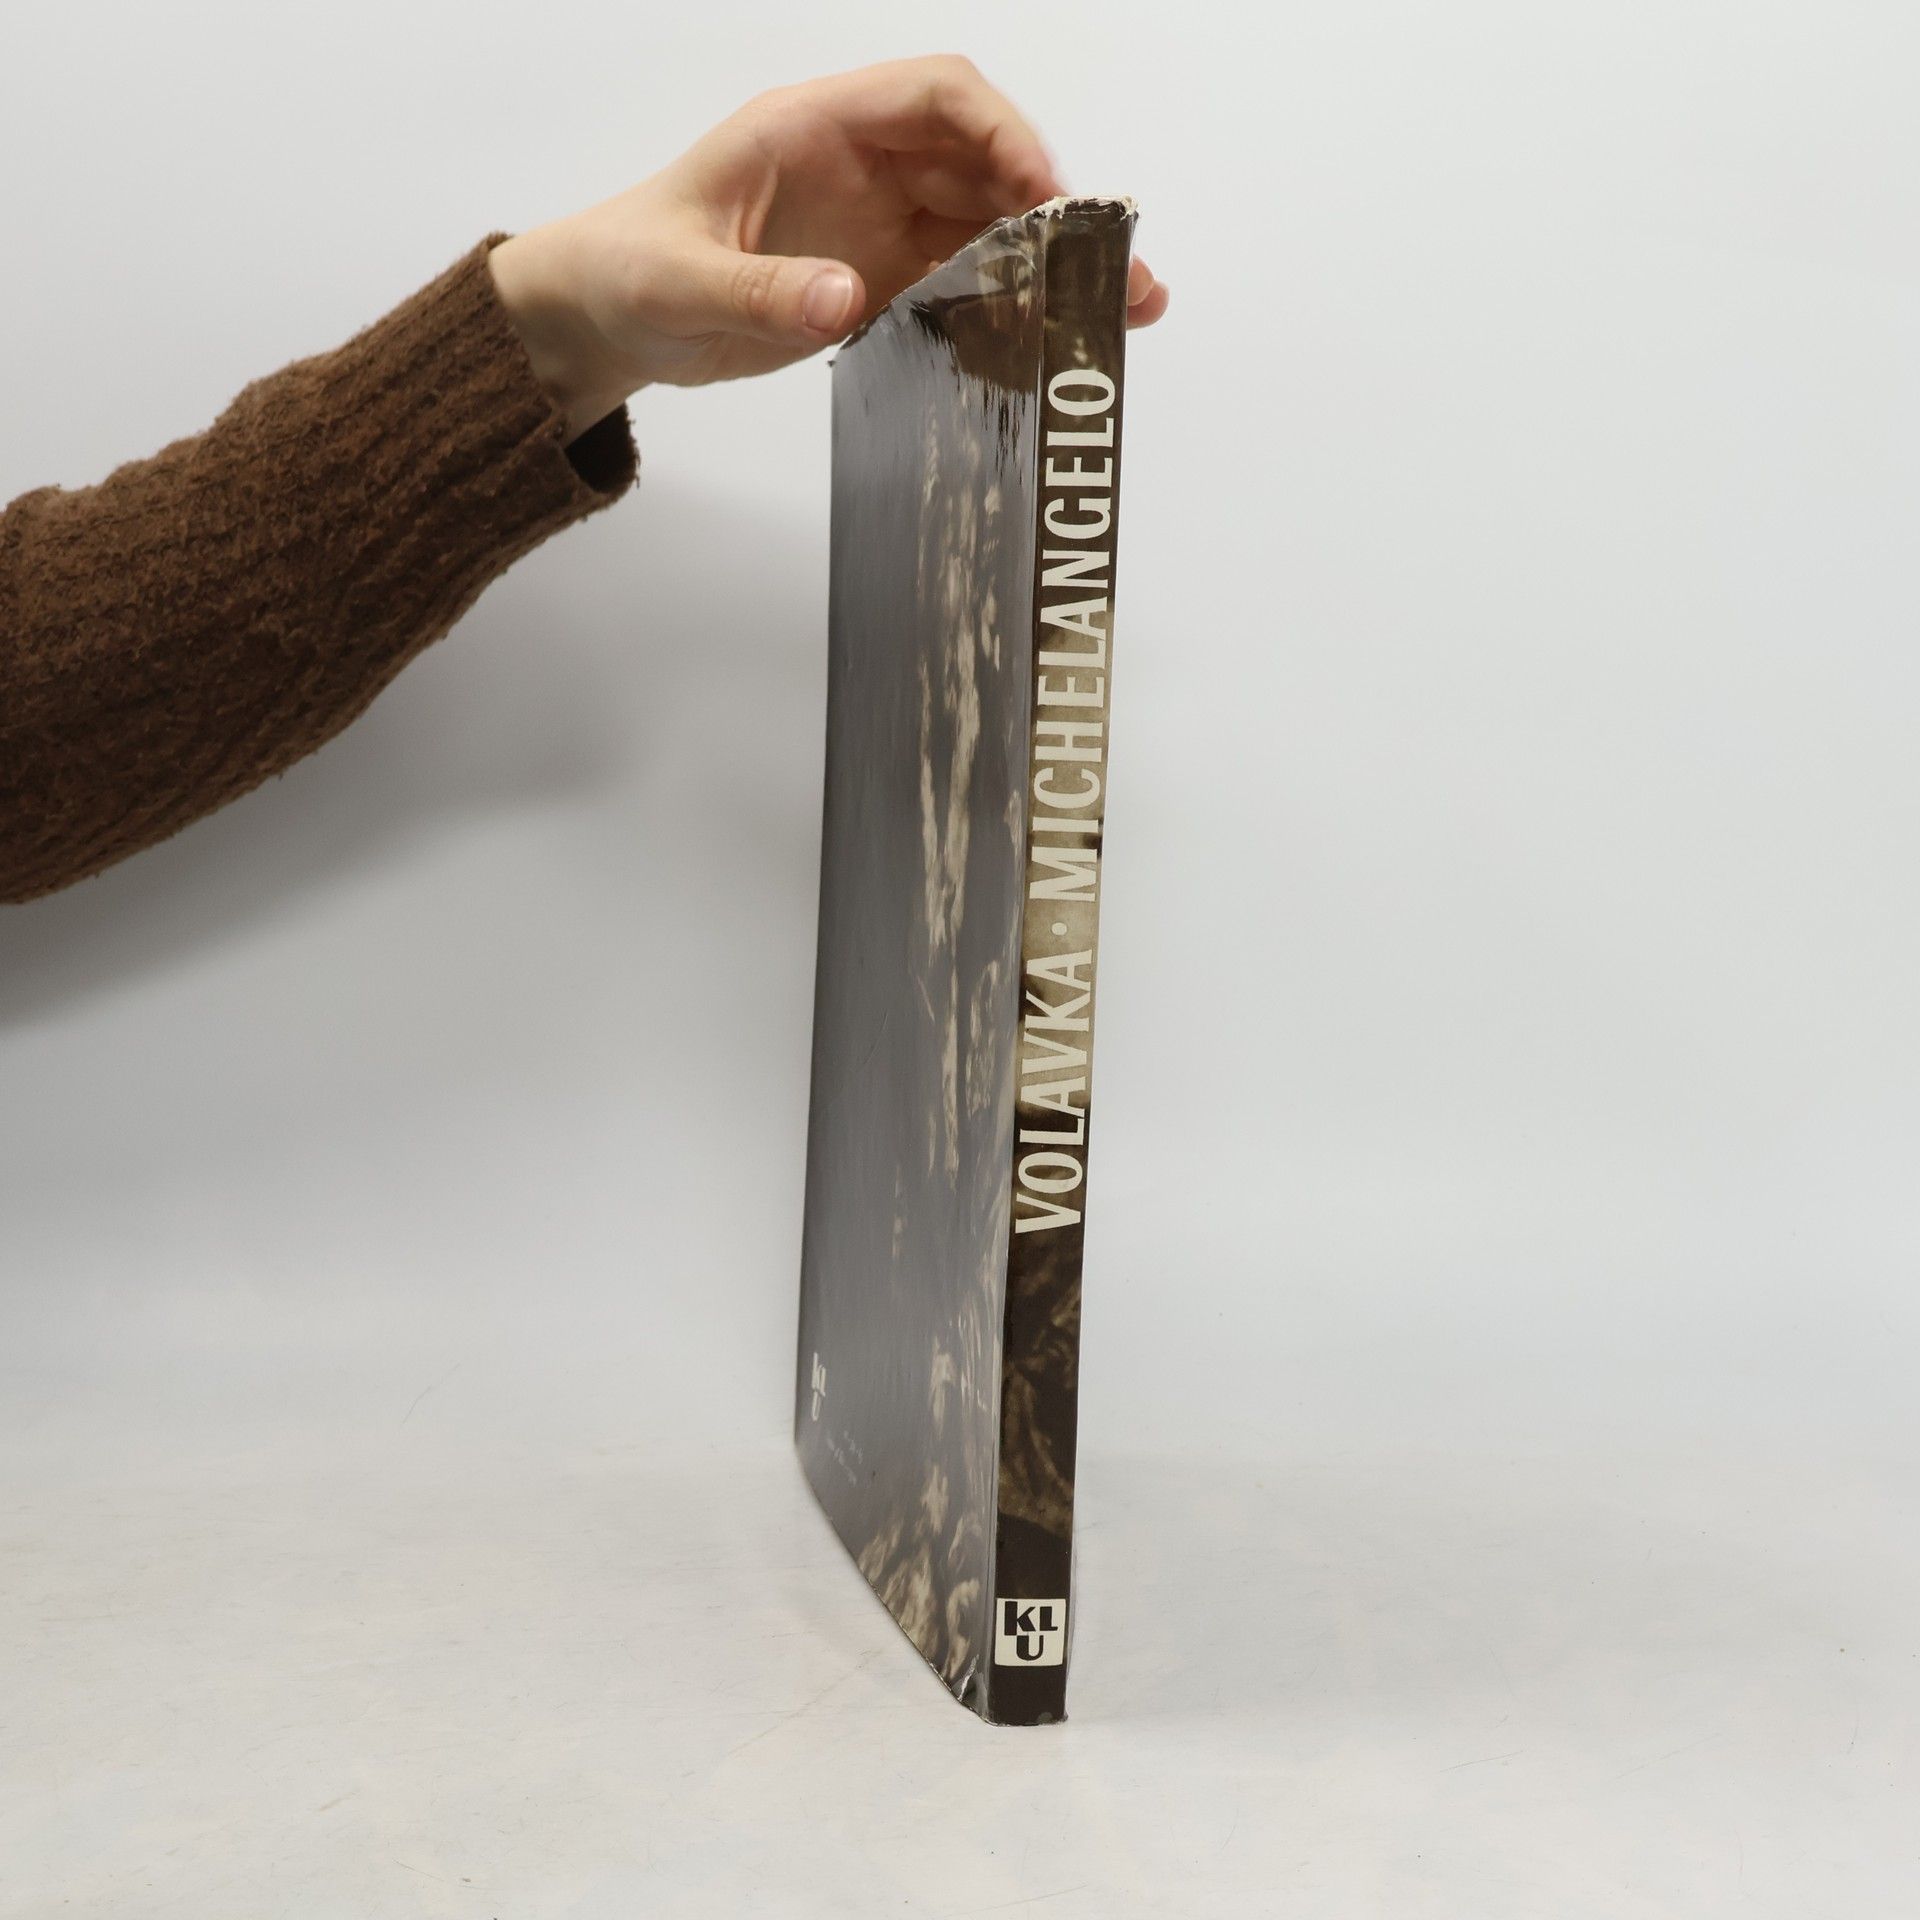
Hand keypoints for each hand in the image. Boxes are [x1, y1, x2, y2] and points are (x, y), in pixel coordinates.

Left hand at [488, 55, 1169, 436]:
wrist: (604, 319)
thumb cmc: (627, 274)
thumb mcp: (677, 285)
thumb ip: (758, 292)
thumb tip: (844, 297)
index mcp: (816, 130)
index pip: (936, 98)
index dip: (1002, 135)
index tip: (1044, 197)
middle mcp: (863, 169)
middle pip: (984, 164)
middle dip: (1054, 210)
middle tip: (1111, 269)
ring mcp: (877, 228)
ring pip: (988, 227)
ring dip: (1051, 265)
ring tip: (1117, 311)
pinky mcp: (879, 286)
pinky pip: (962, 289)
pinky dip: (1011, 311)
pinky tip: (1052, 345)